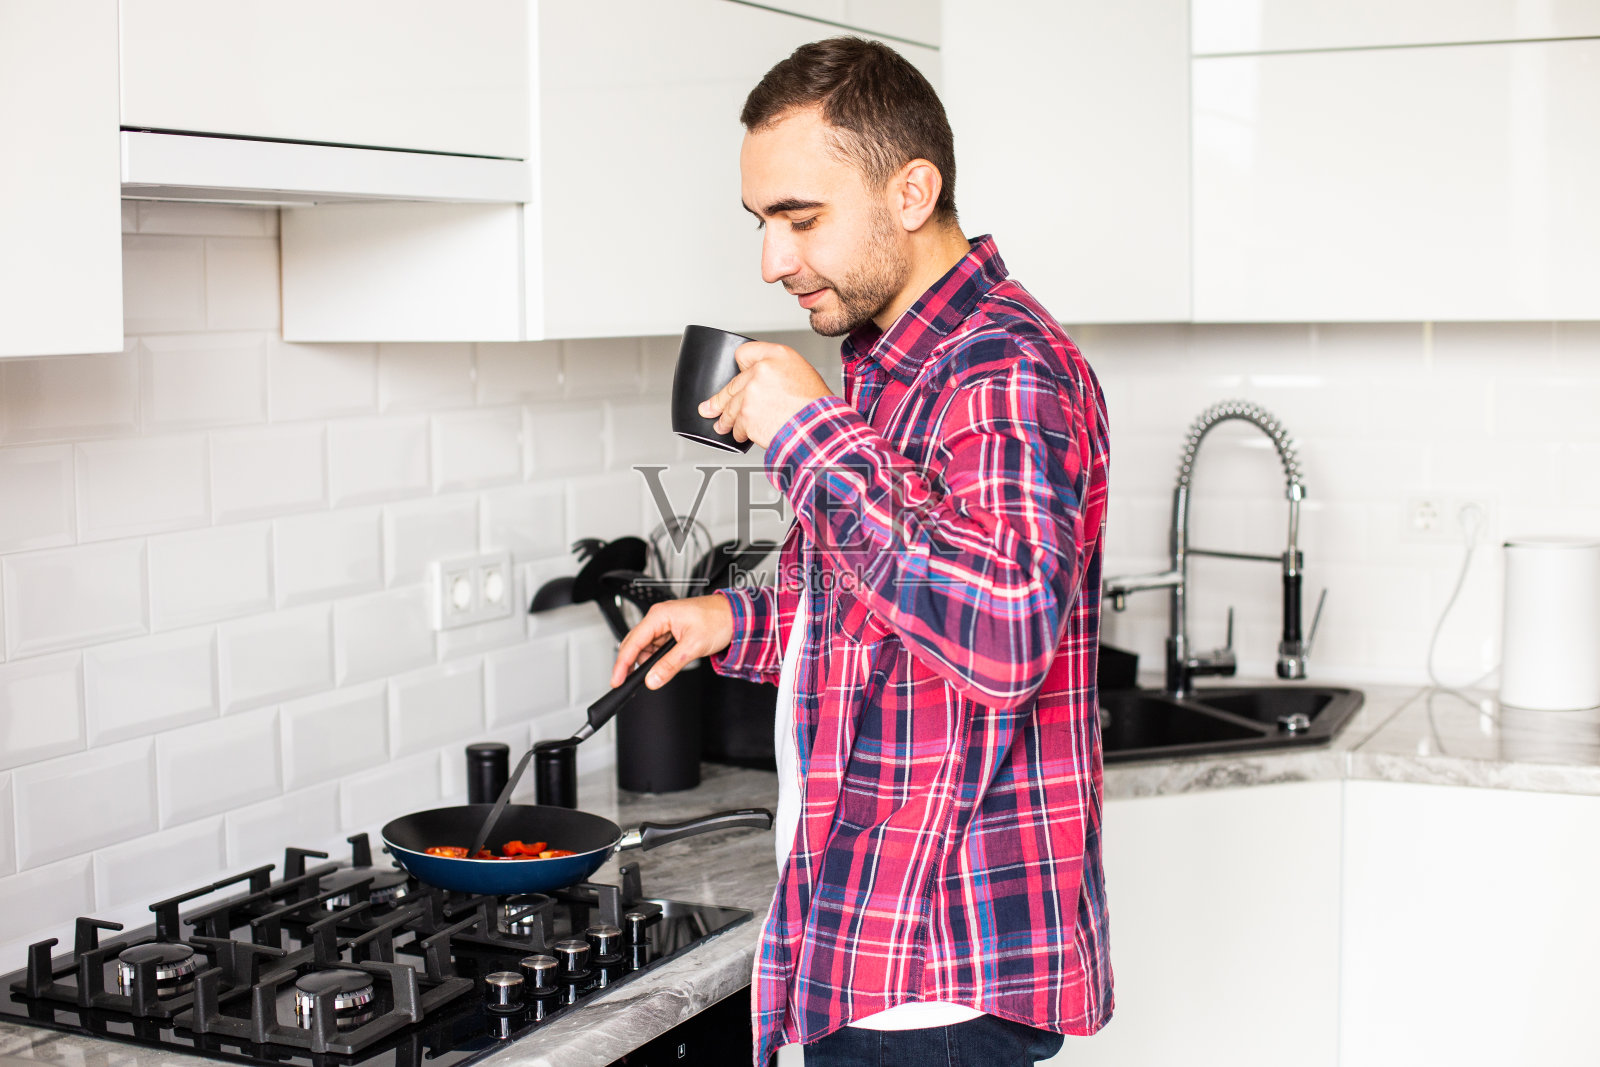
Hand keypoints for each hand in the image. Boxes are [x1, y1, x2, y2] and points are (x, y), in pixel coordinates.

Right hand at [610, 595, 734, 689]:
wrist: (737, 615)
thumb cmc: (719, 620)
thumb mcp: (692, 647)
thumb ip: (669, 665)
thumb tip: (653, 679)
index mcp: (660, 615)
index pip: (633, 641)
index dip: (622, 663)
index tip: (617, 679)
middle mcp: (660, 617)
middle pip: (635, 644)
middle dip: (630, 664)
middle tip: (626, 683)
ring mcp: (666, 624)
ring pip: (646, 647)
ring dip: (648, 662)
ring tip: (656, 673)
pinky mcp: (673, 630)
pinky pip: (657, 647)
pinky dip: (657, 658)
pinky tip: (662, 666)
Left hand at [698, 342, 830, 448]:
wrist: (819, 427)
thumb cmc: (816, 404)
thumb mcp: (802, 372)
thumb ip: (778, 371)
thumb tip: (761, 382)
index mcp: (777, 355)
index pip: (745, 353)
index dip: (741, 365)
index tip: (736, 373)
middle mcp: (761, 371)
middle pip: (732, 385)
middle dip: (719, 400)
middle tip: (710, 407)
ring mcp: (751, 394)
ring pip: (731, 407)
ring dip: (726, 419)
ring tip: (722, 426)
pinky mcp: (746, 416)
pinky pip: (737, 426)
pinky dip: (740, 433)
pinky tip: (744, 435)